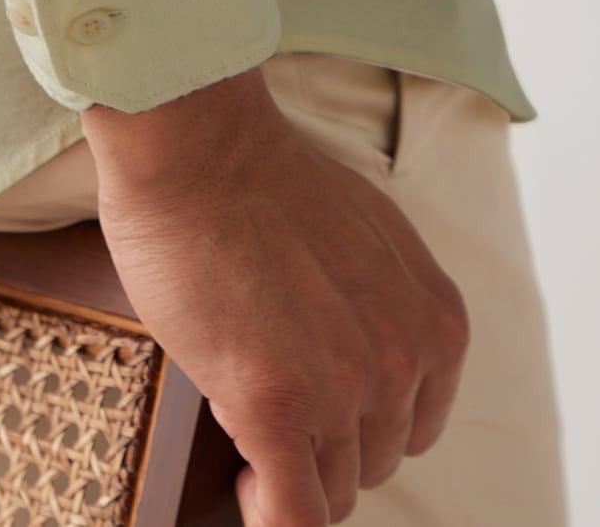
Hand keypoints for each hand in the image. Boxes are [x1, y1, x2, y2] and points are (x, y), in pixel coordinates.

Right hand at [83, 68, 470, 525]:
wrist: (198, 145)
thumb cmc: (259, 176)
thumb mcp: (368, 236)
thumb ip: (383, 304)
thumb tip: (356, 348)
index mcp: (436, 322)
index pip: (412, 424)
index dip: (356, 420)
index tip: (312, 400)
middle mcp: (404, 362)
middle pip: (370, 460)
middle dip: (319, 439)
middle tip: (264, 389)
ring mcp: (342, 390)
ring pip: (329, 491)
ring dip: (286, 468)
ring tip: (241, 415)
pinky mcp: (276, 408)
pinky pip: (290, 516)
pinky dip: (267, 512)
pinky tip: (244, 481)